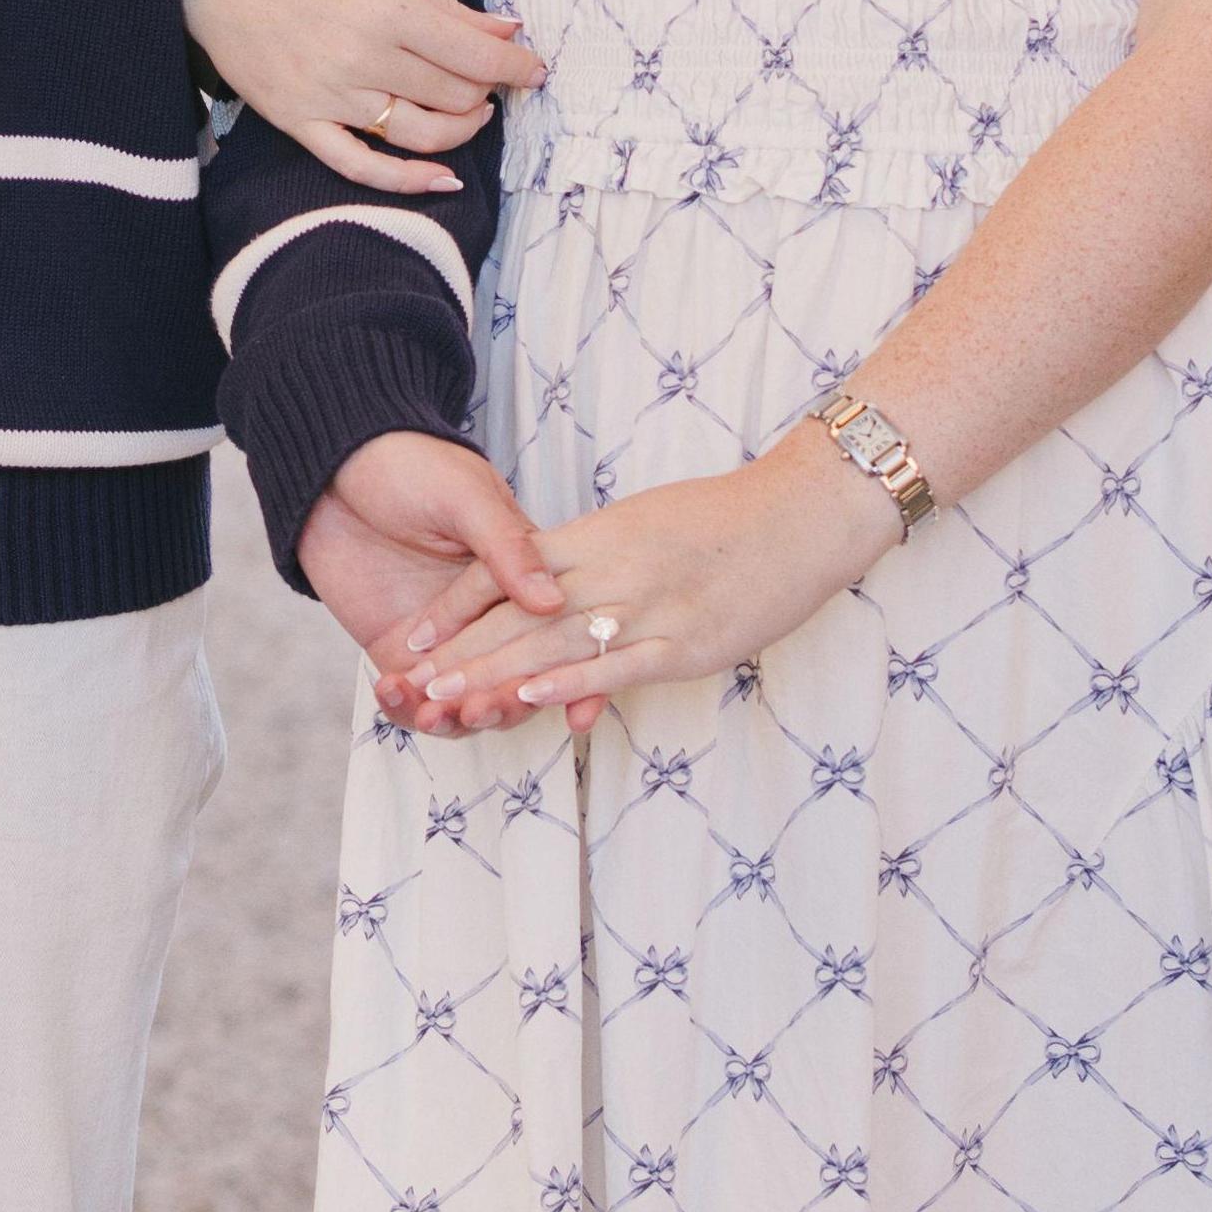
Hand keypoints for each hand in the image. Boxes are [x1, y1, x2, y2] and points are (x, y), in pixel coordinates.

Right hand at [183, 0, 540, 193]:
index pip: (476, 54)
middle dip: (487, 90)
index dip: (517, 66)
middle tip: (492, 78)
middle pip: (455, 95)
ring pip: (421, 134)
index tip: (534, 68)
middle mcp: (362, 56)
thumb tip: (507, 29)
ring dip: (461, 128)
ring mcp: (328, 94)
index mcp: (386, 6)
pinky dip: (408, 181)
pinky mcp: (297, 120)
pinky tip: (442, 180)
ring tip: (471, 112)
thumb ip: (443, 4)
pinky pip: (361, 167)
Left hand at [301, 429, 560, 726]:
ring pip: (464, 701)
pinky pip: (411, 698)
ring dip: (454, 718)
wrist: (336, 469)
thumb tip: (554, 602)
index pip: (557, 640)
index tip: (578, 710)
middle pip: (513, 683)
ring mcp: (444, 641)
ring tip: (435, 713)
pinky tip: (392, 692)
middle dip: (503, 706)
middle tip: (482, 708)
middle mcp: (488, 619)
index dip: (573, 680)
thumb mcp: (466, 498)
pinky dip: (404, 708)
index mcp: (521, 579)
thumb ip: (507, 550)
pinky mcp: (399, 650)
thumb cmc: (412, 468)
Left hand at [419, 439, 899, 730]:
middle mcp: (610, 568)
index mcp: (596, 537)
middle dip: (461, 655)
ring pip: (554, 645)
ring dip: (497, 677)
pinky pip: (617, 662)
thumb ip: (601, 553)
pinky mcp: (684, 639)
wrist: (803, 510)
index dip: (455, 609)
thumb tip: (560, 582)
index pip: (505, 574)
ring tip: (445, 700)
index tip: (413, 639)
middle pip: (517, 617)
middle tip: (408, 686)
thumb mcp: (650, 523)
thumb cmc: (732, 519)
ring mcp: (647, 605)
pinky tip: (531, 700)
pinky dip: (572, 682)